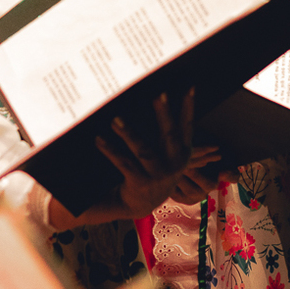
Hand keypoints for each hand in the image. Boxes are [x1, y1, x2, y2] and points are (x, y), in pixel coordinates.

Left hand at [95, 89, 209, 218]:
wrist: (142, 201)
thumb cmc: (153, 167)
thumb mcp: (166, 152)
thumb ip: (167, 131)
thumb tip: (156, 97)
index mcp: (183, 151)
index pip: (187, 126)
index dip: (189, 107)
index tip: (190, 87)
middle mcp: (174, 163)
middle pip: (169, 135)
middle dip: (164, 114)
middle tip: (158, 95)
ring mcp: (159, 175)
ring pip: (143, 151)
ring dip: (129, 134)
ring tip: (115, 119)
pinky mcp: (141, 184)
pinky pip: (124, 163)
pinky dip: (111, 151)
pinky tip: (99, 140)